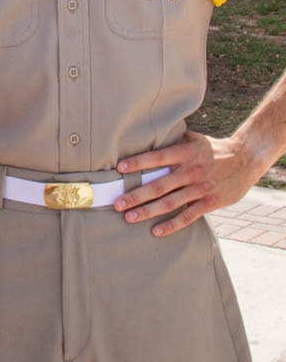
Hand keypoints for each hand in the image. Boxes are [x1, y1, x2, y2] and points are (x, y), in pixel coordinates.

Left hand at [113, 130, 258, 235]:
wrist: (246, 159)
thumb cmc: (213, 148)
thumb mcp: (194, 138)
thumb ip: (173, 139)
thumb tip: (148, 131)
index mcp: (185, 153)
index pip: (158, 157)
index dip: (139, 162)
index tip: (120, 168)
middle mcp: (191, 171)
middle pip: (159, 185)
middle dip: (136, 195)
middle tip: (117, 203)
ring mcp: (200, 189)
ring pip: (169, 203)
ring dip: (147, 211)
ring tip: (128, 217)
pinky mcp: (209, 202)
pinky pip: (188, 216)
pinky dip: (171, 225)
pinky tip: (156, 231)